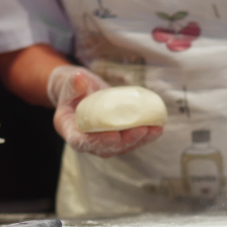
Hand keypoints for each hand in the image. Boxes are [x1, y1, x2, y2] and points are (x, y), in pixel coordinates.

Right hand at [47, 66, 163, 157]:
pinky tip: (158, 129)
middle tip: (142, 130)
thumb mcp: (68, 84)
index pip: (81, 142)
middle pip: (107, 148)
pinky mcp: (117, 138)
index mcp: (70, 130)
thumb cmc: (73, 89)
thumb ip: (73, 85)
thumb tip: (79, 78)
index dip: (97, 142)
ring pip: (122, 146)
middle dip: (126, 140)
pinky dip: (145, 136)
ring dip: (140, 139)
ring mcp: (103, 142)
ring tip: (155, 130)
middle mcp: (87, 140)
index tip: (113, 136)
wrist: (81, 92)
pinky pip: (131, 140)